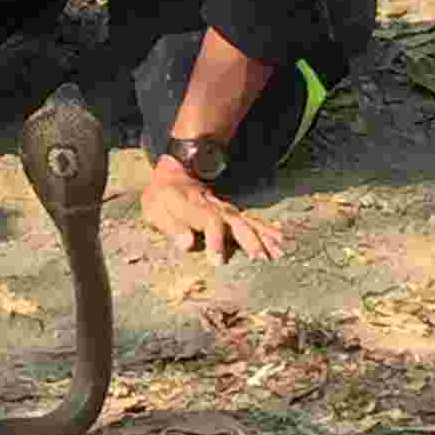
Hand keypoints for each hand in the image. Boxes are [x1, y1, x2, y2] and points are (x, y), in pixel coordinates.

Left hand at [141, 156, 284, 264]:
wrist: (176, 172)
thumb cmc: (162, 197)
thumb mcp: (154, 209)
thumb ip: (171, 226)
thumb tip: (186, 244)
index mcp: (191, 204)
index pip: (208, 220)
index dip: (214, 240)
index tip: (218, 261)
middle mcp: (212, 205)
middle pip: (233, 221)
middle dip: (247, 239)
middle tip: (258, 258)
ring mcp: (224, 208)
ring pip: (245, 221)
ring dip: (261, 237)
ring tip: (275, 253)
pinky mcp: (231, 212)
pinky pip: (251, 220)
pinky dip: (266, 230)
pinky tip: (279, 239)